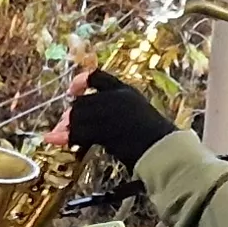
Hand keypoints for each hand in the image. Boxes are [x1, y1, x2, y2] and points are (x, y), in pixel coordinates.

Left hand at [59, 69, 176, 164]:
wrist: (164, 150)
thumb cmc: (155, 138)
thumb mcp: (137, 116)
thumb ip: (115, 112)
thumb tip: (85, 122)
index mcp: (125, 90)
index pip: (97, 76)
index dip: (81, 81)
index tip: (72, 90)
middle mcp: (117, 98)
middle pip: (82, 101)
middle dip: (72, 114)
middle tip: (64, 126)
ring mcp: (112, 113)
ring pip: (79, 116)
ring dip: (70, 128)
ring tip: (65, 137)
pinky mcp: (107, 131)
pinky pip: (80, 132)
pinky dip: (70, 138)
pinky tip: (66, 143)